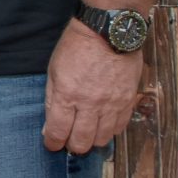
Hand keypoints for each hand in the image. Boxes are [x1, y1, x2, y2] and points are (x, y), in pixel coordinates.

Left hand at [42, 20, 148, 154]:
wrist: (108, 31)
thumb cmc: (76, 47)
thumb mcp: (54, 70)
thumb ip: (51, 100)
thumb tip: (49, 125)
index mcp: (66, 95)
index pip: (57, 132)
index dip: (52, 143)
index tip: (52, 144)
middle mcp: (89, 104)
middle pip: (81, 141)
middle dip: (72, 146)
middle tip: (70, 140)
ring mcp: (111, 103)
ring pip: (102, 139)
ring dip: (92, 140)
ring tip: (87, 133)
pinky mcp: (128, 100)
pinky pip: (120, 127)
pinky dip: (110, 130)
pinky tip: (104, 124)